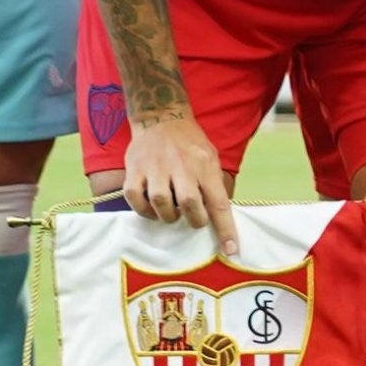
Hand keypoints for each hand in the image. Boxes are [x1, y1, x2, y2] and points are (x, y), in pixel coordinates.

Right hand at [120, 109, 241, 257]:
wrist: (160, 115)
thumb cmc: (189, 143)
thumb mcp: (210, 157)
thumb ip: (214, 185)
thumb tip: (220, 218)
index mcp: (205, 164)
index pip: (219, 201)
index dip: (226, 228)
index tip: (231, 250)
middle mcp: (181, 165)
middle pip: (189, 203)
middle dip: (193, 221)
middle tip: (193, 220)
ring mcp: (155, 166)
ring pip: (161, 202)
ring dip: (167, 216)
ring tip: (172, 213)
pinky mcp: (134, 169)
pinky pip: (135, 198)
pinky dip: (143, 210)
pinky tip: (150, 208)